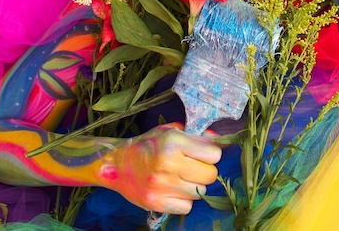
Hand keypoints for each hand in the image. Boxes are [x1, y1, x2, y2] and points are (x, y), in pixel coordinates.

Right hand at [99, 123, 221, 213]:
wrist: (117, 164)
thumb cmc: (148, 145)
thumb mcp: (170, 132)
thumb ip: (196, 136)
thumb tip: (221, 141)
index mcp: (173, 142)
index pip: (214, 154)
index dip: (210, 154)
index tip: (201, 154)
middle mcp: (168, 164)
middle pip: (210, 175)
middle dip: (205, 170)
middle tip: (192, 167)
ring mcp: (162, 186)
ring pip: (200, 192)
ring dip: (194, 186)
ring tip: (180, 178)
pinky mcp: (157, 203)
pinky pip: (187, 207)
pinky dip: (184, 200)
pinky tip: (173, 190)